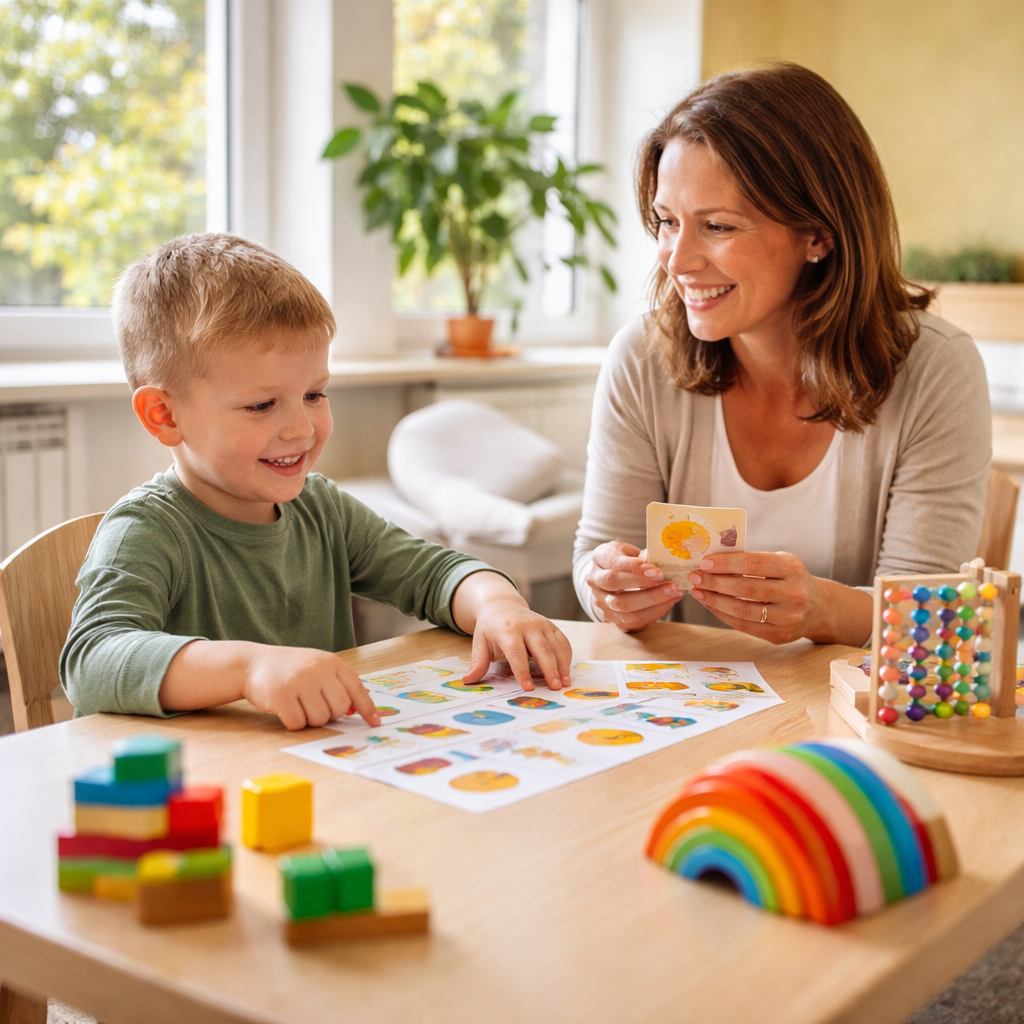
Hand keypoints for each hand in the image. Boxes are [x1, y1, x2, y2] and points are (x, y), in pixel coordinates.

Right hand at [243, 645, 381, 730]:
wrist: (253, 663)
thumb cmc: (290, 669)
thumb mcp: (317, 666)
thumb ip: (337, 683)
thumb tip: (358, 708)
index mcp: (330, 662)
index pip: (356, 688)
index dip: (367, 708)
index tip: (375, 723)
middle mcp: (318, 670)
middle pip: (340, 708)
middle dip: (330, 715)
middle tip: (314, 706)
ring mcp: (300, 682)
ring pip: (320, 719)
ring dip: (310, 719)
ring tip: (298, 704)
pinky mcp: (281, 696)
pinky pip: (298, 723)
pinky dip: (293, 723)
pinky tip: (285, 709)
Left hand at [453, 572, 572, 690]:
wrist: (502, 605)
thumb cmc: (490, 627)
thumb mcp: (479, 642)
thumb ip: (478, 662)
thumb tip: (468, 681)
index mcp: (507, 630)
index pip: (516, 652)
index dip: (522, 670)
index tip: (528, 687)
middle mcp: (527, 625)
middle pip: (542, 649)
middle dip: (549, 669)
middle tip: (554, 688)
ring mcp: (542, 624)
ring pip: (556, 645)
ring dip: (562, 665)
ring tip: (564, 683)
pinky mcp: (551, 626)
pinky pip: (563, 642)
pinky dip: (566, 657)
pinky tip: (566, 671)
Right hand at [585, 541, 680, 631]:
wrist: (611, 579)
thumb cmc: (625, 561)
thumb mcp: (631, 551)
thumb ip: (642, 556)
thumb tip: (659, 562)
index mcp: (599, 558)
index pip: (614, 563)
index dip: (635, 568)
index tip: (656, 571)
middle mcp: (595, 580)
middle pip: (614, 583)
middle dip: (643, 584)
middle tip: (668, 584)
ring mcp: (601, 601)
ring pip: (623, 606)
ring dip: (652, 602)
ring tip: (673, 594)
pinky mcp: (612, 618)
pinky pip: (632, 620)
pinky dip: (653, 613)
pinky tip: (668, 603)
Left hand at [688, 551, 871, 644]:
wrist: (819, 607)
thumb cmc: (790, 578)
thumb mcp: (781, 562)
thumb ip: (752, 561)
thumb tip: (711, 562)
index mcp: (792, 568)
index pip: (753, 564)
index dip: (726, 564)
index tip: (704, 563)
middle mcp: (794, 593)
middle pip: (745, 589)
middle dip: (714, 583)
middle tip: (694, 577)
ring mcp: (788, 618)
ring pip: (742, 610)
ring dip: (714, 600)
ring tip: (698, 592)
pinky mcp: (780, 635)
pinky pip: (744, 626)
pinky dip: (723, 614)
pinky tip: (711, 605)